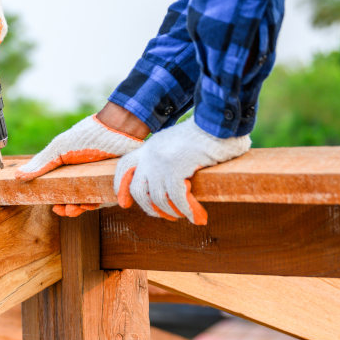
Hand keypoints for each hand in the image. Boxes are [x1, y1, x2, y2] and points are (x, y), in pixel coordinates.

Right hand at [15, 112, 143, 216]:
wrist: (117, 130)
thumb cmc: (87, 136)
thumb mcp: (59, 149)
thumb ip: (41, 164)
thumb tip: (17, 176)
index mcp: (68, 168)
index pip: (60, 189)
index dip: (56, 199)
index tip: (53, 206)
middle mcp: (83, 175)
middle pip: (74, 199)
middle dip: (68, 208)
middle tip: (63, 210)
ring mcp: (98, 180)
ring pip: (89, 202)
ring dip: (81, 209)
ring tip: (76, 208)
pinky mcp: (112, 183)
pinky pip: (104, 199)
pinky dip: (97, 204)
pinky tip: (90, 204)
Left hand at [113, 118, 250, 224]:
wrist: (219, 123)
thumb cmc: (207, 134)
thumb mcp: (179, 143)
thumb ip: (169, 157)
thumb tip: (173, 181)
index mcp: (150, 146)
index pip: (124, 165)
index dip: (121, 185)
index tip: (124, 203)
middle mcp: (151, 154)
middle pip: (137, 189)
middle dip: (148, 207)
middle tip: (165, 216)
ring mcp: (161, 161)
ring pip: (158, 198)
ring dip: (171, 212)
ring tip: (183, 217)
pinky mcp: (176, 168)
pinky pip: (176, 198)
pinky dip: (186, 210)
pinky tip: (196, 216)